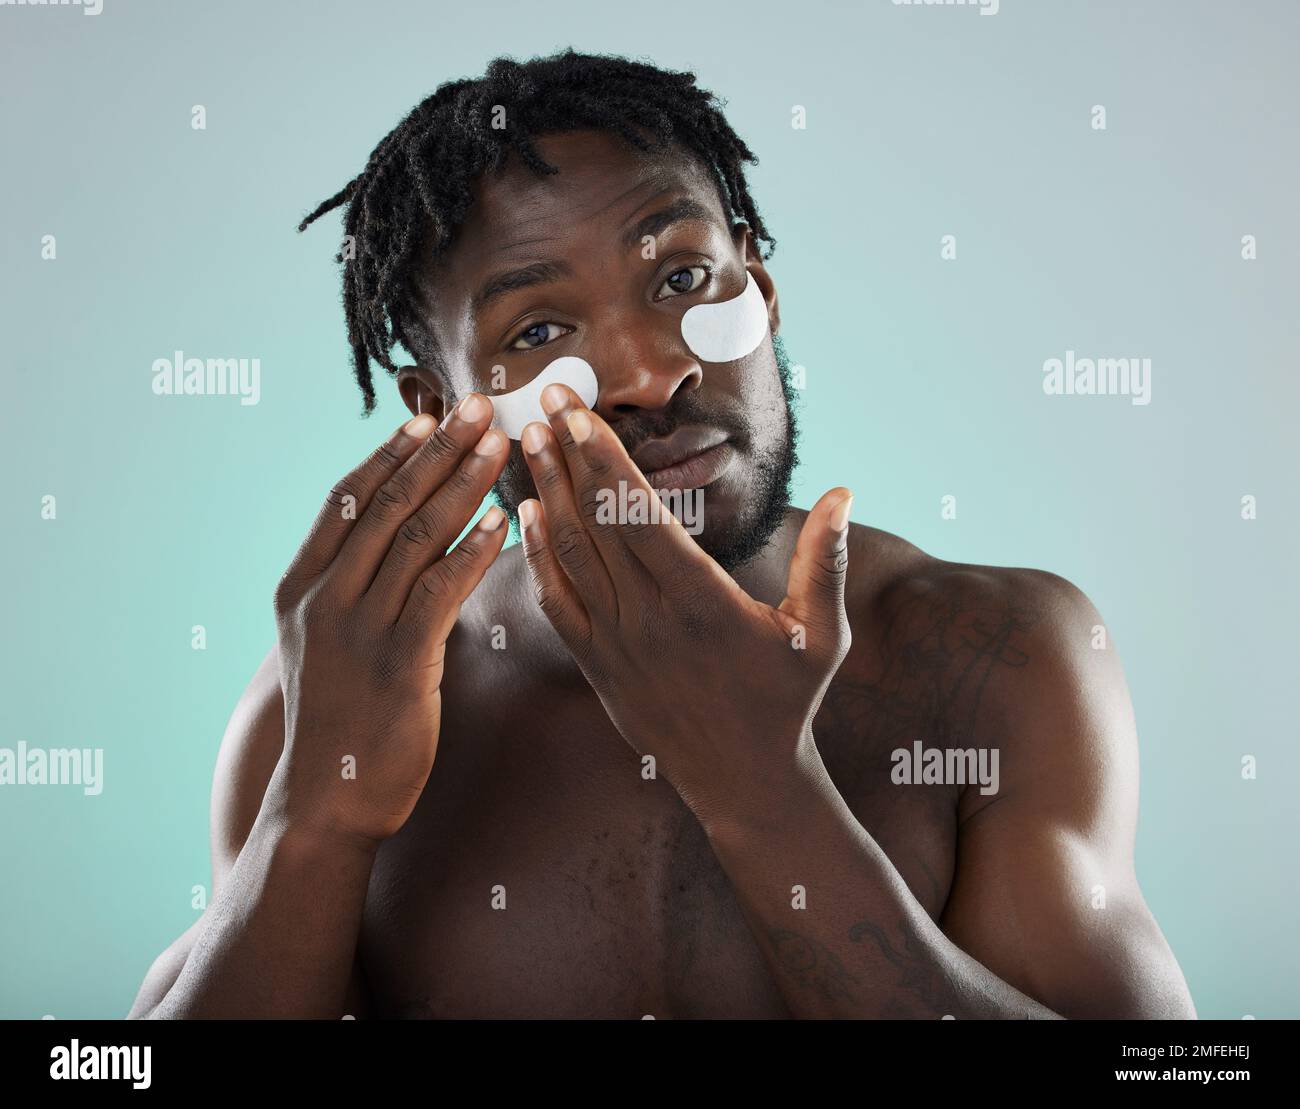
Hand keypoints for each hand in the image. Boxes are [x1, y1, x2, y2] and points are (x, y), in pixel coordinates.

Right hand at [269, 397, 508, 847]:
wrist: (326, 800)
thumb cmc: (339, 718)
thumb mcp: (328, 643)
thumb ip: (355, 590)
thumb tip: (401, 541)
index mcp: (300, 587)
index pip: (346, 500)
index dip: (389, 455)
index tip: (426, 418)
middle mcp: (322, 599)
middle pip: (386, 504)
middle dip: (435, 451)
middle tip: (476, 407)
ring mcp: (356, 630)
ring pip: (414, 537)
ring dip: (462, 484)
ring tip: (499, 445)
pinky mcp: (397, 665)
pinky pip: (439, 592)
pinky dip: (472, 552)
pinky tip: (502, 522)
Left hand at [515, 385, 853, 830]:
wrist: (744, 782)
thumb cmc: (789, 703)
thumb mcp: (821, 635)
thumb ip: (828, 561)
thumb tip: (846, 492)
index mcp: (702, 602)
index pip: (639, 516)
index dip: (605, 460)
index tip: (580, 413)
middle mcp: (649, 619)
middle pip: (595, 522)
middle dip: (566, 455)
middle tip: (543, 399)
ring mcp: (616, 644)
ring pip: (569, 555)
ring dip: (546, 493)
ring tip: (528, 440)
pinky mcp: (598, 666)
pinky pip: (557, 603)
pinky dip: (537, 556)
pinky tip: (524, 514)